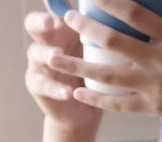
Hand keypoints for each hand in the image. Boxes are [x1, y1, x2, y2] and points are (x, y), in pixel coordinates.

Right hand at [24, 11, 102, 130]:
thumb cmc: (95, 73)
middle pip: (33, 24)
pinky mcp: (38, 86)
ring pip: (35, 53)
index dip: (53, 2)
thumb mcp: (101, 51)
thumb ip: (103, 32)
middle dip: (40, 22)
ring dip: (46, 53)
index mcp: (62, 29)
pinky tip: (68, 92)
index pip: (53, 9)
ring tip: (56, 56)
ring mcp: (39, 64)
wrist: (84, 110)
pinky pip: (42, 85)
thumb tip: (128, 6)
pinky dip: (56, 89)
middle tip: (50, 22)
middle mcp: (47, 41)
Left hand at [46, 0, 161, 141]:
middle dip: (85, 28)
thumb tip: (158, 15)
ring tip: (53, 58)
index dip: (109, 1)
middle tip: (66, 20)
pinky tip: (77, 93)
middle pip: (114, 40)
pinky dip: (95, 98)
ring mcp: (157, 85)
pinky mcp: (155, 108)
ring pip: (108, 74)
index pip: (136, 12)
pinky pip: (118, 103)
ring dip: (77, 65)